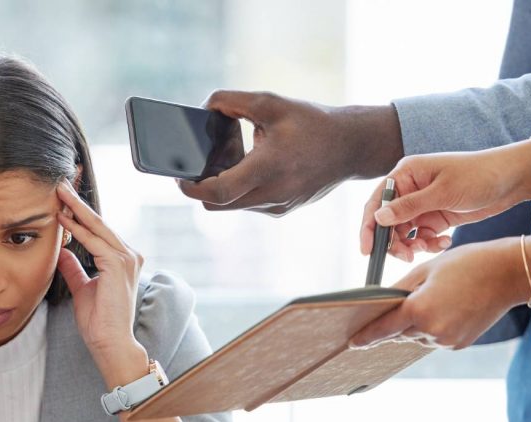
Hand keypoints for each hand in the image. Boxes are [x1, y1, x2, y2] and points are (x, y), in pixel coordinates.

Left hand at [55, 181, 148, 384]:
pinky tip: (62, 219)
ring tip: (59, 193)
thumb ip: (74, 268)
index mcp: (121, 260)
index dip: (80, 214)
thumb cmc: (99, 321)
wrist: (110, 342)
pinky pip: (93, 241)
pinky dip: (77, 229)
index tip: (62, 201)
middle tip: (60, 185)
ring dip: (76, 209)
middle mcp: (128, 255)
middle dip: (78, 203)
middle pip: (98, 222)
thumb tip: (62, 251)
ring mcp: (126, 259)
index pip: (97, 231)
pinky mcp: (118, 264)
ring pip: (97, 226)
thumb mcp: (82, 288)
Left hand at [177, 91, 402, 215]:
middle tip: (195, 166)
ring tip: (229, 159)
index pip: (217, 192)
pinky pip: (247, 204)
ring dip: (221, 187)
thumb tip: (204, 107)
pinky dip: (239, 189)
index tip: (179, 175)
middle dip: (201, 187)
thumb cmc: (313, 123)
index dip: (191, 187)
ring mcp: (276, 207)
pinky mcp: (281, 210)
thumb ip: (232, 102)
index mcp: (268, 169)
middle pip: (217, 204)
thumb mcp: (271, 103)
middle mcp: (272, 195)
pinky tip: (247, 167)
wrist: (352, 146)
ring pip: (232, 206)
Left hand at [349, 237, 530, 349]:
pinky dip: (431, 327)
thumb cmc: (466, 263)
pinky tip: (444, 309)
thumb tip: (382, 304)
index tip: (351, 343)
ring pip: (416, 336)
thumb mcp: (426, 270)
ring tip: (432, 300)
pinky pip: (434, 338)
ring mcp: (446, 341)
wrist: (510, 273)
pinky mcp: (458, 344)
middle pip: (399, 332)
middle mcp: (431, 331)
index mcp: (419, 310)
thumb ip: (400, 291)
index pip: (382, 329)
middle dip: (394, 322)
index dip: (365, 336)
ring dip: (414, 324)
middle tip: (393, 311)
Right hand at [359, 141, 530, 261]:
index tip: (368, 250)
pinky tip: (445, 242)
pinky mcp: (435, 217)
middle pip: (388, 222)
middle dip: (395, 242)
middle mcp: (410, 189)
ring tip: (430, 248)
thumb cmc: (479, 175)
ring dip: (413, 245)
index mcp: (405, 174)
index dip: (369, 227)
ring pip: (404, 233)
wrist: (513, 179)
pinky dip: (429, 244)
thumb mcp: (442, 192)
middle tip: (408, 255)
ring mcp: (422, 204)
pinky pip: (422, 237)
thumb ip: (409, 207)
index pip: (377, 203)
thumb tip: (378, 219)